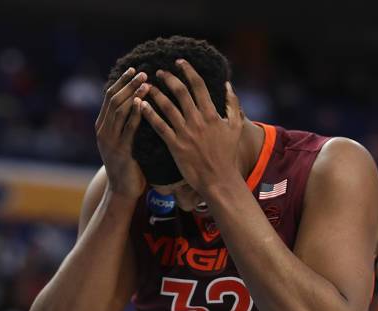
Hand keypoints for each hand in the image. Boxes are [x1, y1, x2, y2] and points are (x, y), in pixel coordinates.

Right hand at [95, 68, 149, 199]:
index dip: (122, 82)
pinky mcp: (120, 151)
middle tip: (142, 72)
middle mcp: (103, 131)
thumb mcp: (124, 141)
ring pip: (119, 110)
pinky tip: (144, 103)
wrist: (122, 191)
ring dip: (133, 94)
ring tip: (146, 83)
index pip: (110, 97)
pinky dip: (135, 114)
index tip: (134, 70)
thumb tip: (138, 104)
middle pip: (113, 100)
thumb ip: (126, 125)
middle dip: (128, 84)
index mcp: (102, 126)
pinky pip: (128, 128)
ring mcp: (110, 141)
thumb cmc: (128, 166)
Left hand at [140, 59, 242, 194]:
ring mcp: (185, 133)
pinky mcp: (175, 146)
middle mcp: (197, 120)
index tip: (179, 62)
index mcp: (212, 114)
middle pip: (180, 92)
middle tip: (159, 72)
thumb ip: (232, 104)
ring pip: (167, 106)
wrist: (219, 180)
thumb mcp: (235, 127)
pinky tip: (141, 105)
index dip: (188, 71)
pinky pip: (160, 126)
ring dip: (155, 93)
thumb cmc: (228, 155)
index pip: (198, 86)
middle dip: (168, 78)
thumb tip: (228, 84)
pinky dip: (150, 114)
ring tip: (146, 86)